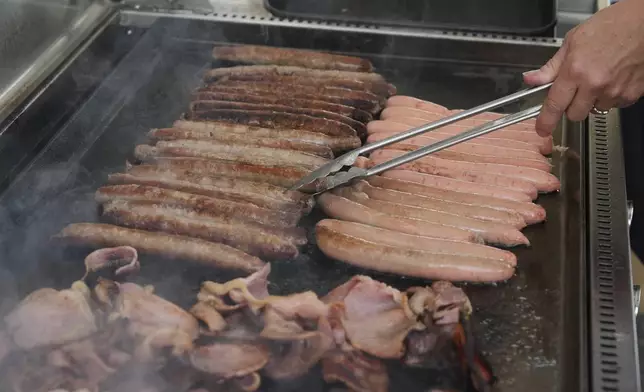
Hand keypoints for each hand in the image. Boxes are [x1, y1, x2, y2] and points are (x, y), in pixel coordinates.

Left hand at [523, 0, 643, 136]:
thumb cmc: (613, 25)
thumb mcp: (574, 40)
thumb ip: (552, 66)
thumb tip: (532, 79)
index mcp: (576, 70)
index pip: (555, 104)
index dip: (546, 120)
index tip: (542, 129)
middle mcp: (595, 84)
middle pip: (574, 115)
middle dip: (572, 105)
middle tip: (577, 88)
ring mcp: (615, 91)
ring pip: (595, 110)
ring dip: (594, 100)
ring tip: (600, 77)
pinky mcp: (632, 94)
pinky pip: (615, 105)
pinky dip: (612, 96)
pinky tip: (614, 78)